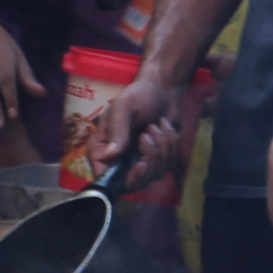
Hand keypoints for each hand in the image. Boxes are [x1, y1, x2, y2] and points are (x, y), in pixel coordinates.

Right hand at [90, 63, 193, 192]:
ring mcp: (138, 162)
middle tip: (149, 134)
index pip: (105, 178)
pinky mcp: (157, 161)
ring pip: (154, 174)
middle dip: (150, 158)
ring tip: (156, 126)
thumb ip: (117, 129)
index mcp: (102, 150)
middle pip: (134, 182)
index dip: (125, 178)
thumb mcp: (124, 107)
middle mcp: (118, 161)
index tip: (141, 164)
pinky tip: (165, 128)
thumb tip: (111, 155)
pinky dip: (171, 144)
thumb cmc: (138, 95)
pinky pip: (168, 164)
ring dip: (161, 146)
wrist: (162, 90)